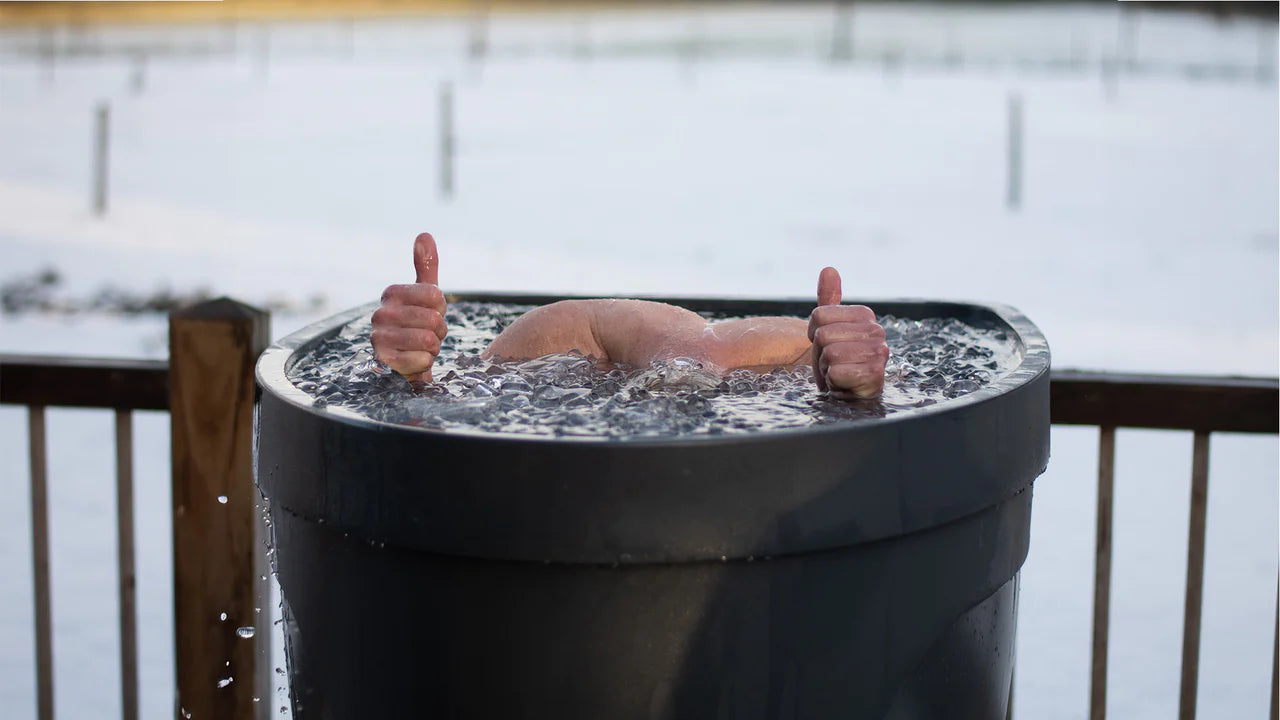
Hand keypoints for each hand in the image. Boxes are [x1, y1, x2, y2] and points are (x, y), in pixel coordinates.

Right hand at [372, 232, 447, 381]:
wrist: (406, 363)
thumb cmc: (418, 325)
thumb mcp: (426, 295)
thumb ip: (426, 266)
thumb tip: (424, 234)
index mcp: (391, 293)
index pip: (435, 295)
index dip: (441, 309)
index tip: (430, 314)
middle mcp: (380, 313)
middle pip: (434, 319)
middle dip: (439, 331)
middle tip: (428, 334)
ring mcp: (379, 338)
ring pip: (429, 340)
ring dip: (433, 348)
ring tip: (421, 348)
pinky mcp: (384, 362)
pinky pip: (422, 360)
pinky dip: (425, 363)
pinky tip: (414, 361)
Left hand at [808, 267, 887, 398]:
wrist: (848, 393)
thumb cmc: (837, 359)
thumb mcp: (828, 327)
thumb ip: (829, 299)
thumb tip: (829, 269)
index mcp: (865, 315)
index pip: (819, 315)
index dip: (813, 333)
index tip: (825, 344)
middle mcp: (877, 331)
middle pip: (823, 335)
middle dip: (819, 353)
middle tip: (831, 362)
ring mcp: (879, 354)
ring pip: (829, 354)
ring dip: (825, 369)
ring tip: (837, 372)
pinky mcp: (875, 376)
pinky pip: (836, 373)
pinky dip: (833, 383)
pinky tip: (844, 385)